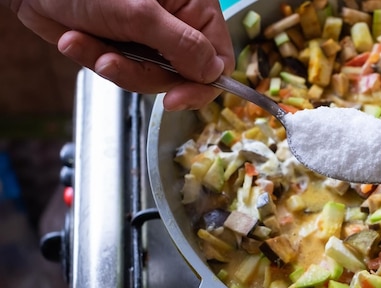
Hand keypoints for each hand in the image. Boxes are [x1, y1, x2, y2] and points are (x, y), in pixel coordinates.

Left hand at [5, 0, 234, 109]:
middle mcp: (176, 25)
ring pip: (149, 79)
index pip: (218, 58)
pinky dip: (95, 60)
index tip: (176, 100)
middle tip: (113, 62)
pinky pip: (122, 73)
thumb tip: (213, 73)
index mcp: (194, 9)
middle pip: (182, 76)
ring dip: (113, 67)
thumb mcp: (139, 13)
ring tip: (82, 42)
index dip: (201, 85)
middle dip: (143, 74)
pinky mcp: (124, 48)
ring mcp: (150, 39)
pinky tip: (75, 39)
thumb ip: (181, 45)